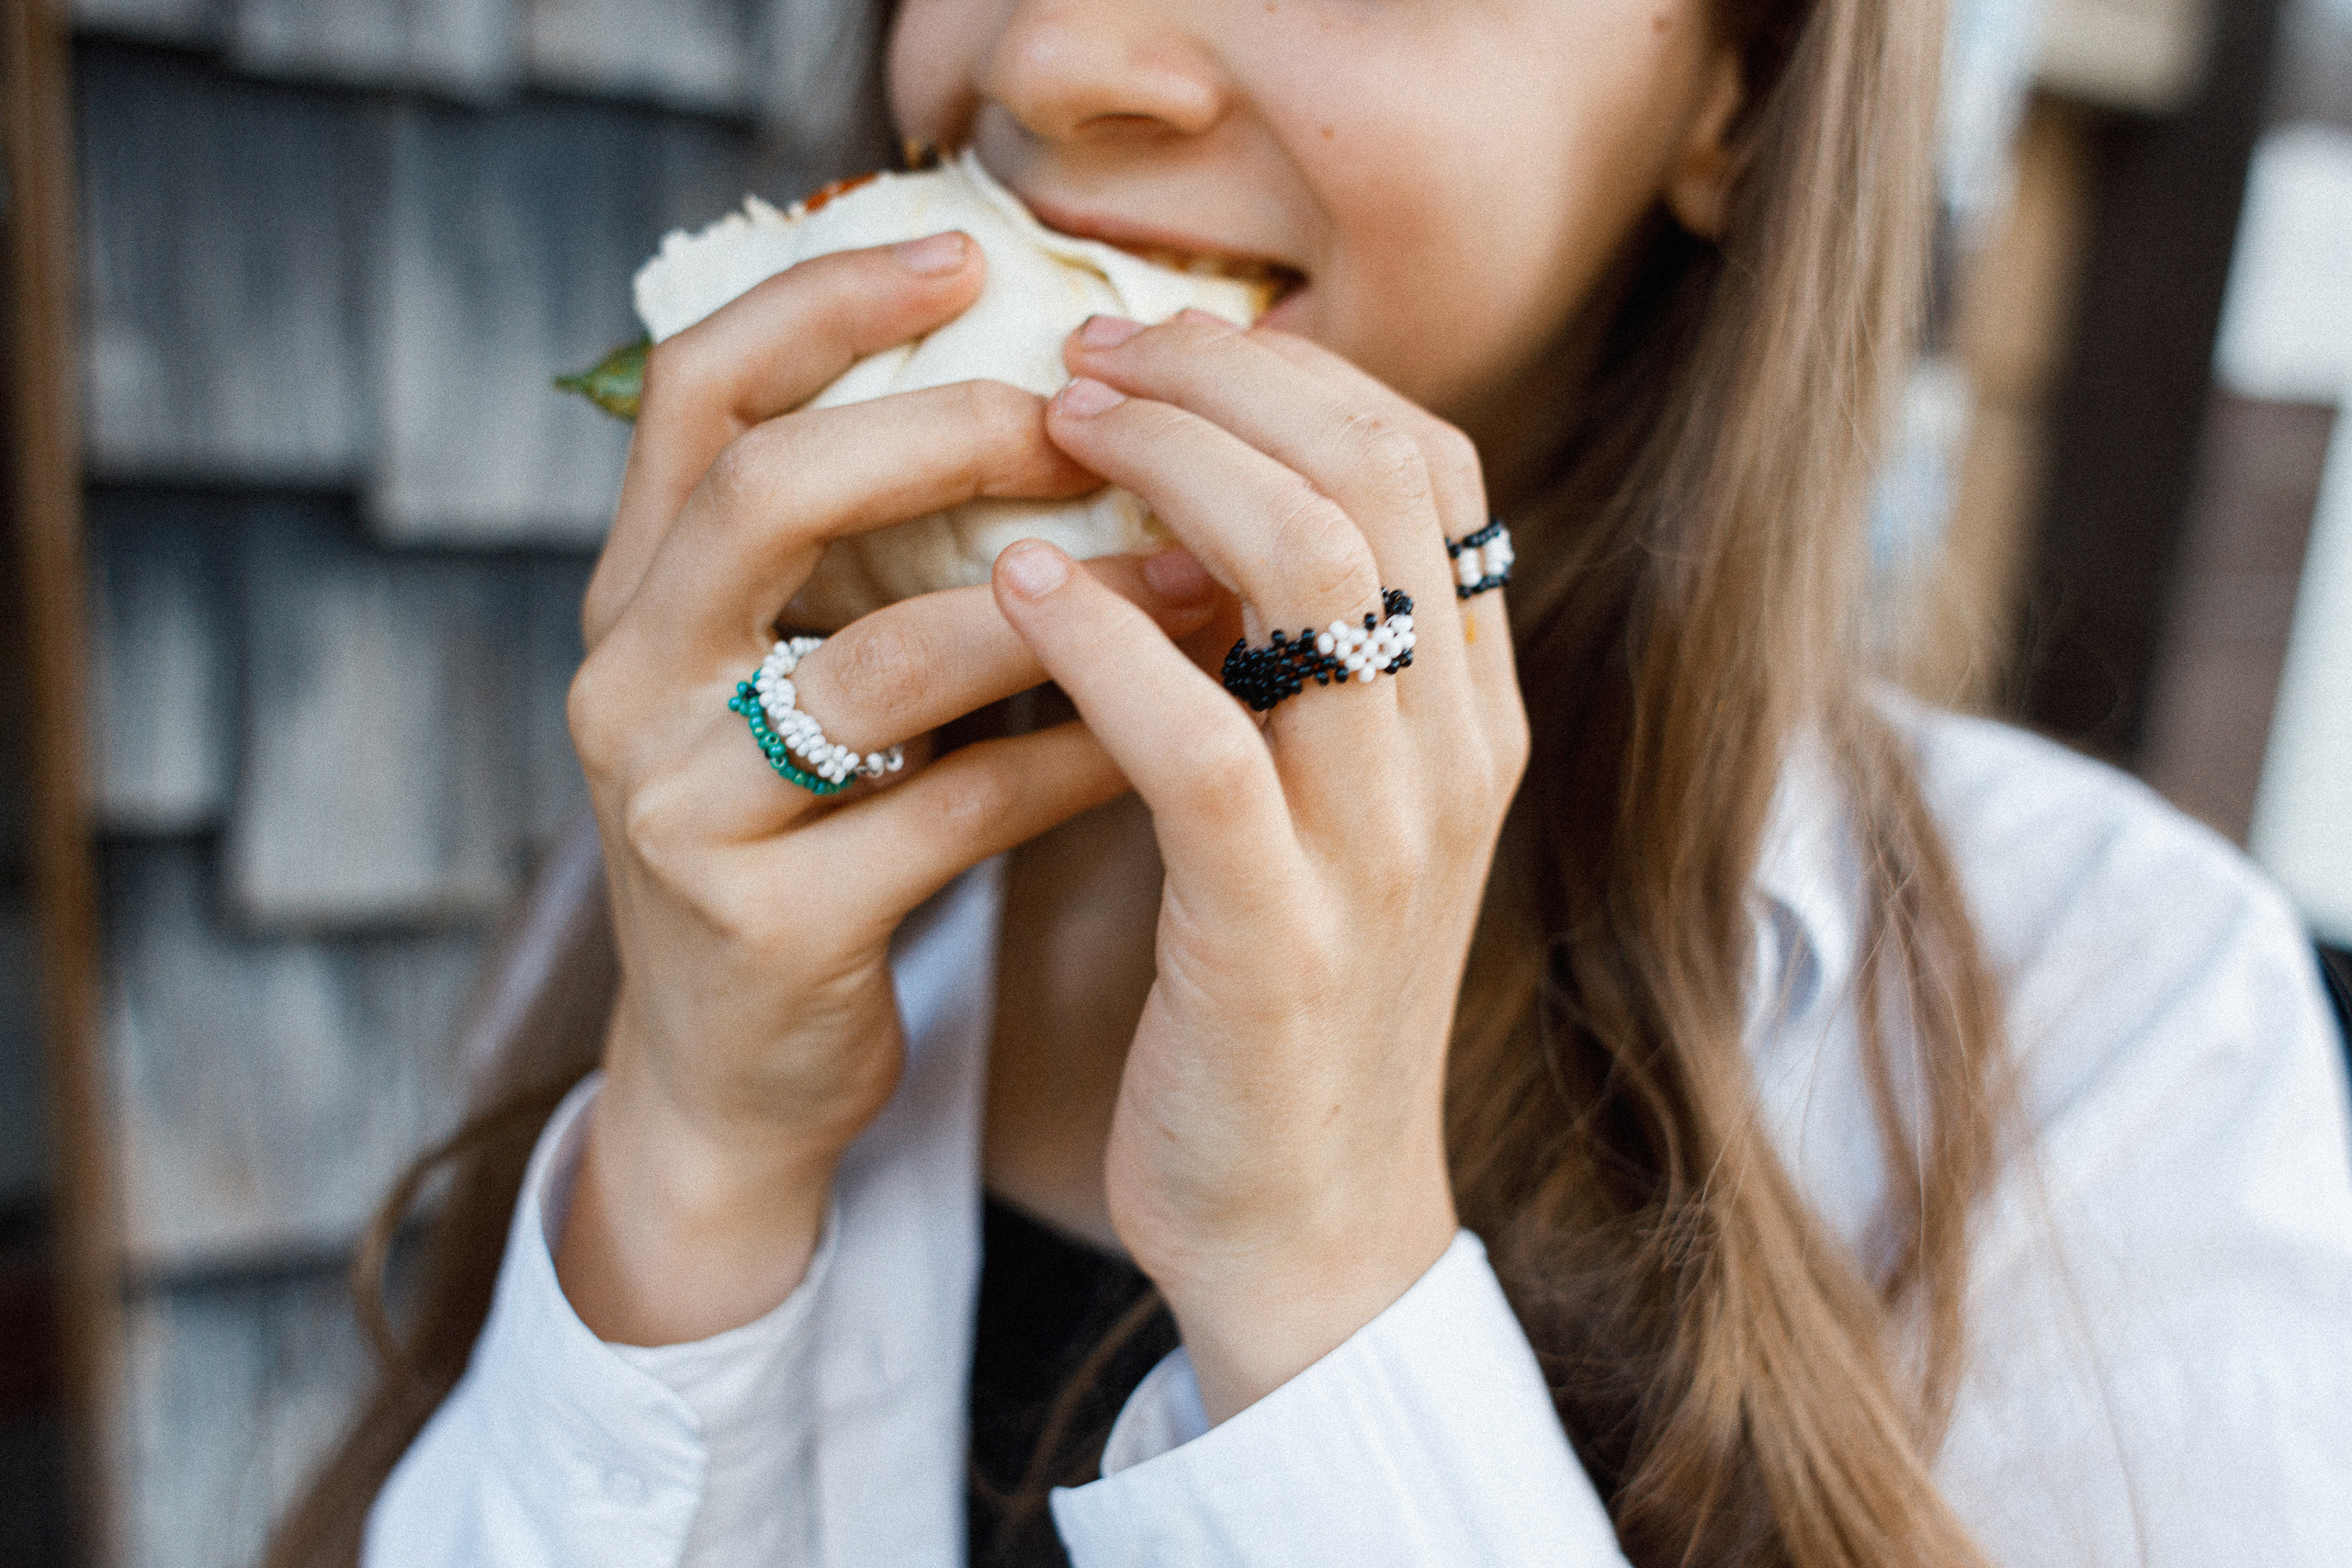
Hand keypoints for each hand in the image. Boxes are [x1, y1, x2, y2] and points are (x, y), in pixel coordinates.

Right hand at [557, 236, 1222, 1344]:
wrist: (733, 1074)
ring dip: (1065, 611)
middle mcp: (627, 679)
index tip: (967, 254)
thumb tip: (1073, 397)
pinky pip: (955, 812)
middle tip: (1091, 419)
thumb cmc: (806, 832)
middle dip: (945, 432)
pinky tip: (1178, 734)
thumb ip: (872, 553)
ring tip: (1205, 580)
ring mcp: (681, 806)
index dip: (821, 301)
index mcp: (636, 589)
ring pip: (880, 663)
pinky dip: (1081, 758)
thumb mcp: (802, 672)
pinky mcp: (763, 925)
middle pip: (768, 491)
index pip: (695, 388)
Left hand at [994, 311, 1528, 1420]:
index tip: (1161, 339)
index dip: (1296, 371)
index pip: (1428, 464)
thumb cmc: (1283, 1000)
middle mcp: (1453, 753)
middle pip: (1374, 479)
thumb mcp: (1331, 811)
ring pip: (1310, 575)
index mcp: (1468, 710)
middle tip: (1085, 347)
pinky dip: (1108, 641)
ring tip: (1051, 423)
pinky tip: (1018, 588)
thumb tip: (1196, 509)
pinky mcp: (1281, 935)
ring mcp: (1382, 844)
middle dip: (1226, 380)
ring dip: (1169, 466)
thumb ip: (1302, 669)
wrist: (1307, 1230)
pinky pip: (1205, 742)